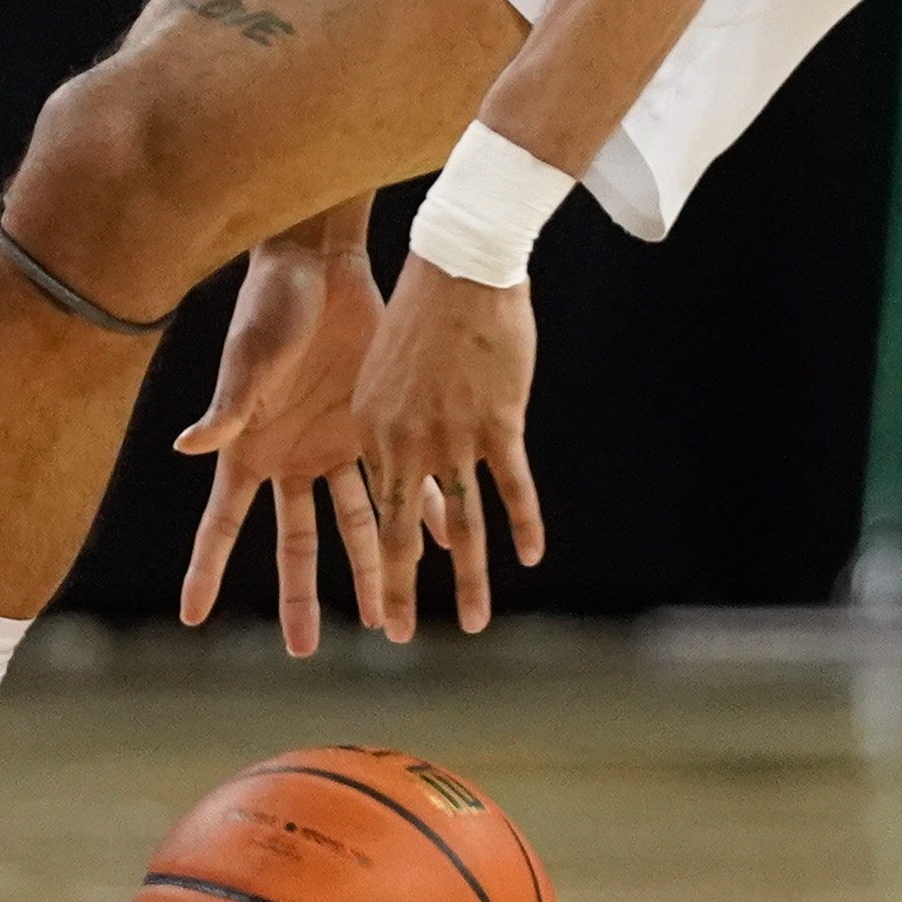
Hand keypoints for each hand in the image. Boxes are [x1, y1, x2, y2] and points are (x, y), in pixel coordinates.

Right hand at [174, 228, 395, 655]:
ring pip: (358, 521)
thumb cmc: (270, 306)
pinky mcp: (375, 423)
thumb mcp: (248, 359)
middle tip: (303, 648)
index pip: (221, 523)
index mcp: (250, 450)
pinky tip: (439, 541)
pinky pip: (403, 477)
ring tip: (389, 618)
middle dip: (300, 596)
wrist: (321, 264)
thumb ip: (227, 409)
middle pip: (297, 542)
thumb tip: (188, 447)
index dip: (206, 569)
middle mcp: (292, 458)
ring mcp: (334, 443)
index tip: (192, 617)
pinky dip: (421, 508)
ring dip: (374, 566)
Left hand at [351, 255, 544, 637]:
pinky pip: (511, 486)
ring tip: (473, 624)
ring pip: (463, 524)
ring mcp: (453, 437)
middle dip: (400, 591)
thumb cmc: (416, 308)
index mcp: (370, 430)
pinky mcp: (498, 423)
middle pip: (402, 533)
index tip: (378, 595)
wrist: (458, 265)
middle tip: (397, 636)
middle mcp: (406, 443)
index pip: (375, 507)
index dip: (379, 553)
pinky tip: (531, 556)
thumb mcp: (380, 368)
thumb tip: (391, 455)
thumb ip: (383, 420)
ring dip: (469, 579)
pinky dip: (524, 522)